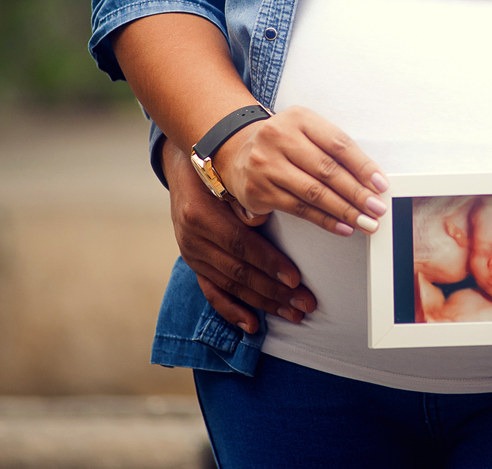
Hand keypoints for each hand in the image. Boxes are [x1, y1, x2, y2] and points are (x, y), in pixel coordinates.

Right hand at [164, 139, 317, 332]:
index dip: (269, 263)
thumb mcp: (231, 177)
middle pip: (238, 271)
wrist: (185, 166)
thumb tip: (280, 210)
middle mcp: (193, 238)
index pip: (240, 244)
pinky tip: (254, 325)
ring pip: (231, 285)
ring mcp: (192, 254)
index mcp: (201, 214)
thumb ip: (249, 199)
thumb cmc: (219, 169)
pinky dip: (233, 311)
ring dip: (264, 303)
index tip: (296, 279)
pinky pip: (212, 293)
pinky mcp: (194, 264)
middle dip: (275, 291)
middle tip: (306, 303)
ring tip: (294, 313)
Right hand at [214, 105, 389, 236]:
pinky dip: (325, 220)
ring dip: (345, 211)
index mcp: (298, 118)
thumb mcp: (306, 132)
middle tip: (377, 208)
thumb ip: (334, 151)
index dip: (363, 166)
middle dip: (357, 193)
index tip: (381, 184)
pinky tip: (343, 227)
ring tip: (366, 222)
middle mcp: (278, 138)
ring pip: (314, 192)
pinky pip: (299, 209)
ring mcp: (265, 165)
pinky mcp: (258, 191)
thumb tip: (372, 181)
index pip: (338, 144)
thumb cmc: (284, 144)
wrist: (237, 152)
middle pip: (327, 170)